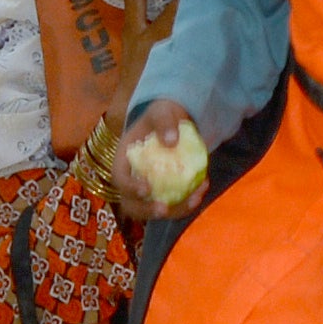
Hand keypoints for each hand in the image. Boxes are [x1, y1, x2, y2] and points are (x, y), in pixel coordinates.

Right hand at [115, 98, 209, 217]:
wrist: (173, 124)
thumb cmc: (162, 116)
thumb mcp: (162, 111)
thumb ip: (164, 122)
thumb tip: (170, 141)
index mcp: (123, 160)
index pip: (119, 179)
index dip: (129, 187)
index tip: (147, 189)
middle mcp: (132, 180)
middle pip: (132, 205)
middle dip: (147, 211)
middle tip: (164, 209)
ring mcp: (149, 190)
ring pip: (154, 212)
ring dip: (175, 211)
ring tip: (195, 199)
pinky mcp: (165, 193)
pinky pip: (174, 205)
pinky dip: (188, 203)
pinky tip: (203, 188)